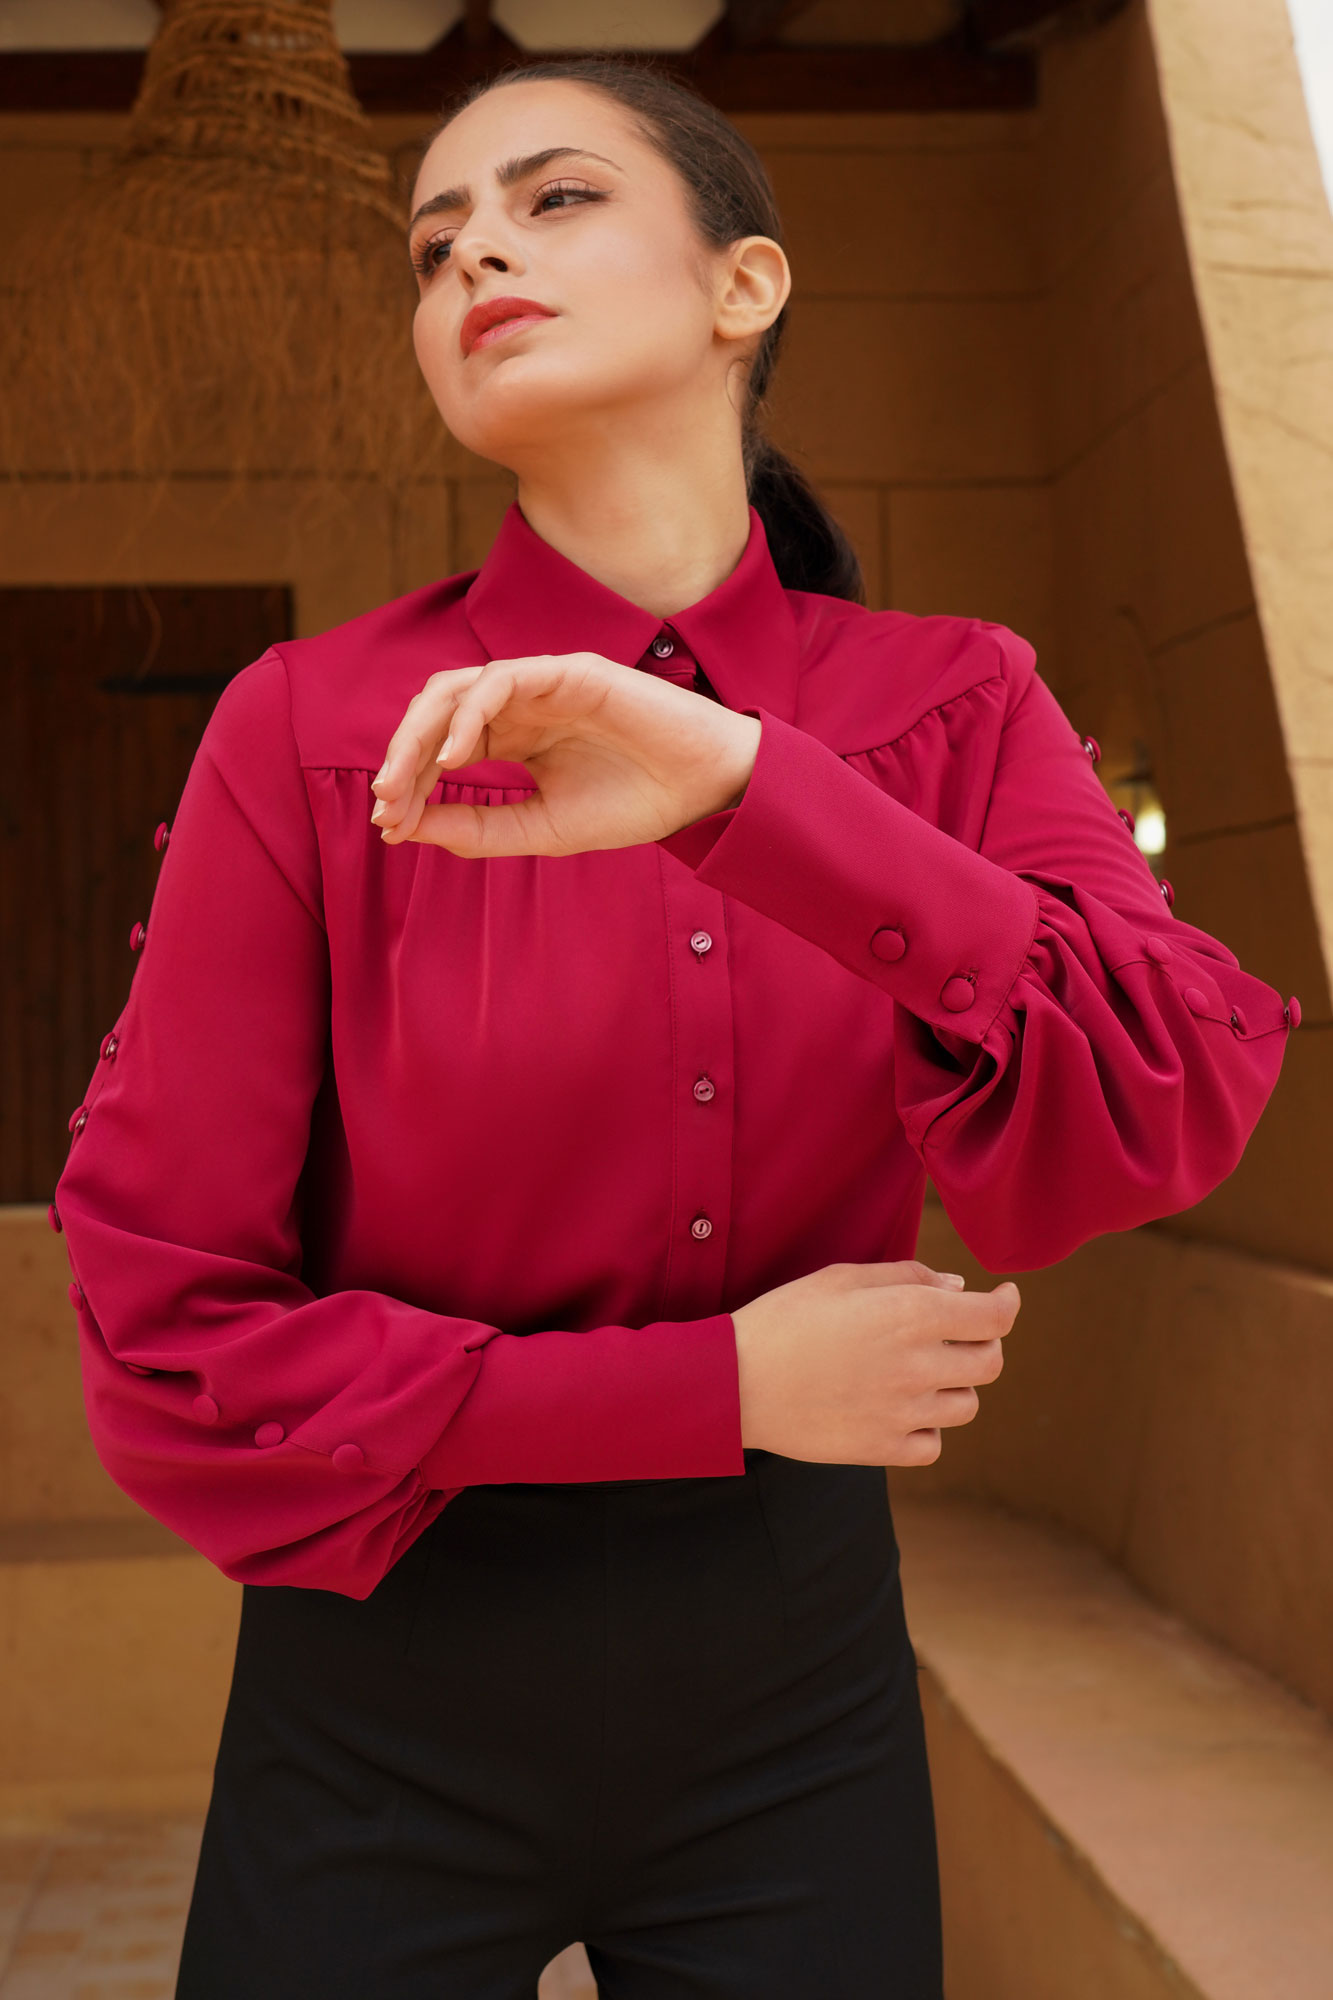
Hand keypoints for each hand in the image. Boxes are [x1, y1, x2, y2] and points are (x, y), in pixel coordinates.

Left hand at [369, 651, 761, 858]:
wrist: (704, 789)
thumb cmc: (633, 804)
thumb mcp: (541, 828)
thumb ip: (478, 828)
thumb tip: (406, 828)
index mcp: (512, 738)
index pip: (439, 747)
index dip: (407, 782)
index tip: (388, 826)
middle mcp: (519, 705)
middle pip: (435, 712)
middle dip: (401, 755)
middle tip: (383, 802)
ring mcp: (541, 683)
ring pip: (456, 688)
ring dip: (421, 733)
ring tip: (405, 780)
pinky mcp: (568, 670)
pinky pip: (501, 679)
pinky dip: (469, 714)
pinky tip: (454, 758)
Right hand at [730, 1260, 1019, 1465]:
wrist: (736, 1382)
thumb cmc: (785, 1320)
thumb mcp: (841, 1278)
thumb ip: (907, 1277)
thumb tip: (958, 1289)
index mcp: (911, 1315)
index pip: (993, 1317)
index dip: (1007, 1304)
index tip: (1004, 1297)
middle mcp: (918, 1365)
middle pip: (988, 1362)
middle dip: (981, 1343)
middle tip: (955, 1334)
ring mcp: (904, 1411)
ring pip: (967, 1404)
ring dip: (955, 1385)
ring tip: (920, 1372)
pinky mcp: (884, 1447)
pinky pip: (933, 1443)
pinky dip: (928, 1427)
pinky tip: (902, 1409)